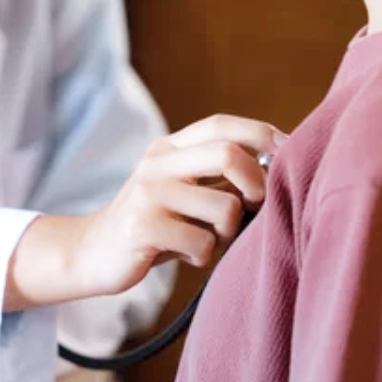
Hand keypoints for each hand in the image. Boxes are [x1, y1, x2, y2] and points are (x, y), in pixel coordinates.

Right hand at [5, 114, 286, 310]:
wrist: (92, 252)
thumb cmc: (154, 225)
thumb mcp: (180, 189)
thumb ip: (216, 175)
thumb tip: (279, 167)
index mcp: (169, 148)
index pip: (221, 125)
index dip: (262, 134)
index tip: (289, 152)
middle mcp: (157, 163)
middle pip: (228, 154)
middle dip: (257, 185)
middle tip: (254, 207)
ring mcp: (148, 193)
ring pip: (224, 208)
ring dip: (228, 232)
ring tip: (207, 239)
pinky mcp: (143, 227)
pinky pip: (202, 242)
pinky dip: (204, 256)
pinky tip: (186, 255)